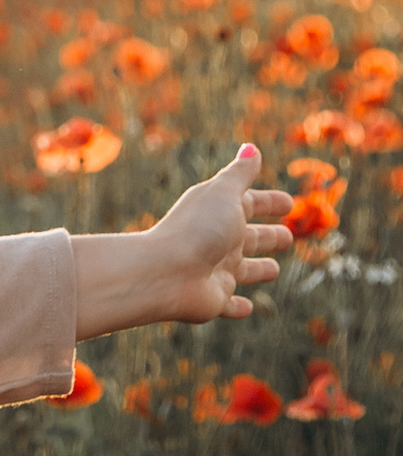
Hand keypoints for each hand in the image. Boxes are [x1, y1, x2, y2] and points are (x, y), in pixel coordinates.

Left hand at [70, 146, 294, 337]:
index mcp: (222, 213)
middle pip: (250, 238)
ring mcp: (216, 271)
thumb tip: (250, 147)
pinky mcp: (214, 300)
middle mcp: (219, 241)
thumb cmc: (198, 229)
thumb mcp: (224, 194)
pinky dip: (238, 307)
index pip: (251, 204)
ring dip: (258, 270)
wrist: (166, 273)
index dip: (270, 203)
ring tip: (273, 269)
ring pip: (243, 271)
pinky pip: (229, 305)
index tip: (289, 203)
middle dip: (269, 236)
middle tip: (288, 236)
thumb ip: (239, 173)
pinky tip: (247, 308)